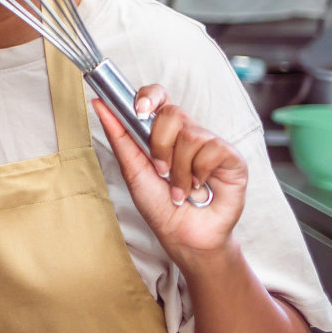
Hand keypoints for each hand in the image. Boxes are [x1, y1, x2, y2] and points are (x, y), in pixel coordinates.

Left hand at [93, 86, 247, 262]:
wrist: (183, 236)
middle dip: (159, 145)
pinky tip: (199, 187)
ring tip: (180, 189)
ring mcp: (210, 144)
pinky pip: (212, 149)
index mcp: (164, 133)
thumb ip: (119, 136)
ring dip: (179, 170)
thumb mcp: (133, 170)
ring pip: (190, 134)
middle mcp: (188, 134)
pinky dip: (199, 172)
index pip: (159, 97)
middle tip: (160, 170)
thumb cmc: (159, 206)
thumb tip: (99, 105)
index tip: (139, 109)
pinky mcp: (231, 158)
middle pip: (172, 112)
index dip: (150, 96)